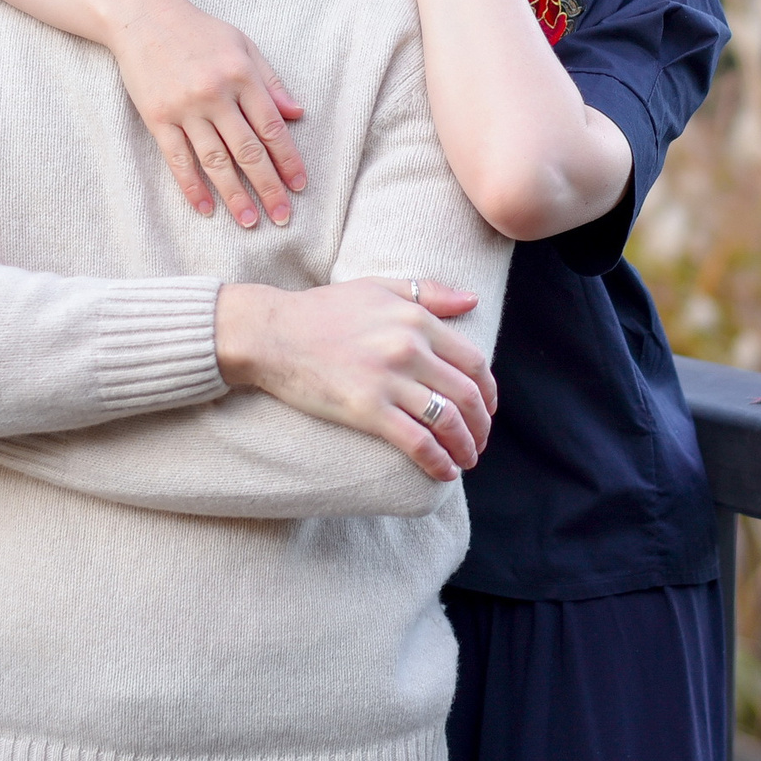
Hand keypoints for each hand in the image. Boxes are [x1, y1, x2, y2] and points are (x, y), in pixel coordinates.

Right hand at [107, 0, 308, 229]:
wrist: (142, 16)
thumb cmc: (198, 31)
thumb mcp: (243, 45)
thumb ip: (271, 81)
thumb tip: (298, 114)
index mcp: (242, 75)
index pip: (272, 127)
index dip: (288, 159)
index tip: (299, 185)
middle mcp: (216, 94)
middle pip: (248, 150)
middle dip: (268, 187)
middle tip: (282, 217)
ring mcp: (185, 108)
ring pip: (215, 161)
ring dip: (234, 195)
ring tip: (249, 221)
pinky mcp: (157, 117)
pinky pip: (178, 158)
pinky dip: (192, 186)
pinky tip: (205, 208)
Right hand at [215, 277, 496, 480]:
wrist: (272, 333)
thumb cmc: (323, 310)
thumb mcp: (379, 287)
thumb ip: (428, 293)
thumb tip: (472, 302)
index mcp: (416, 319)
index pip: (473, 361)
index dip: (488, 391)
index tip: (488, 409)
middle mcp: (409, 348)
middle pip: (466, 395)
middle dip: (481, 425)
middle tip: (481, 441)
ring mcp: (389, 380)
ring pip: (447, 421)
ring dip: (465, 447)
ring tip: (466, 460)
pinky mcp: (367, 409)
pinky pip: (416, 441)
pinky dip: (437, 461)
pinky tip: (444, 472)